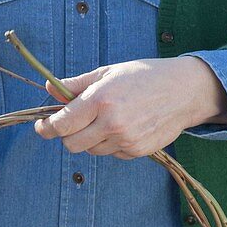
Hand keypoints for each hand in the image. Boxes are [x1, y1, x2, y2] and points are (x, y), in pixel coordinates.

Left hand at [33, 56, 226, 158]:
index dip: (46, 127)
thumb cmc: (144, 76)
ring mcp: (125, 139)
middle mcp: (111, 122)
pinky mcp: (136, 151)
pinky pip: (111, 153)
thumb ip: (76, 84)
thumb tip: (48, 88)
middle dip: (67, 135)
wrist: (184, 90)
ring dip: (90, 139)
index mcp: (100, 99)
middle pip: (71, 144)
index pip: (61, 123)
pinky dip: (110, 143)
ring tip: (106, 119)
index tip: (42, 126)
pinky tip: (123, 126)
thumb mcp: (108, 73)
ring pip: (91, 150)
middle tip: (73, 123)